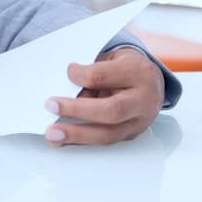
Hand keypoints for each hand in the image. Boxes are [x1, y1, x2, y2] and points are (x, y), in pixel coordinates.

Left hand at [43, 47, 163, 145]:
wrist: (151, 81)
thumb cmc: (125, 67)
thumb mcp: (110, 59)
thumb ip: (91, 74)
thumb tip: (65, 93)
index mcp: (138, 73)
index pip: (104, 76)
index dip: (81, 75)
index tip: (68, 72)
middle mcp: (143, 100)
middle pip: (111, 110)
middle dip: (77, 110)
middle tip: (50, 106)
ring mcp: (139, 122)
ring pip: (108, 134)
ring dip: (76, 135)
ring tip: (52, 134)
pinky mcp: (131, 135)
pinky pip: (105, 142)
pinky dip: (81, 142)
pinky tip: (63, 141)